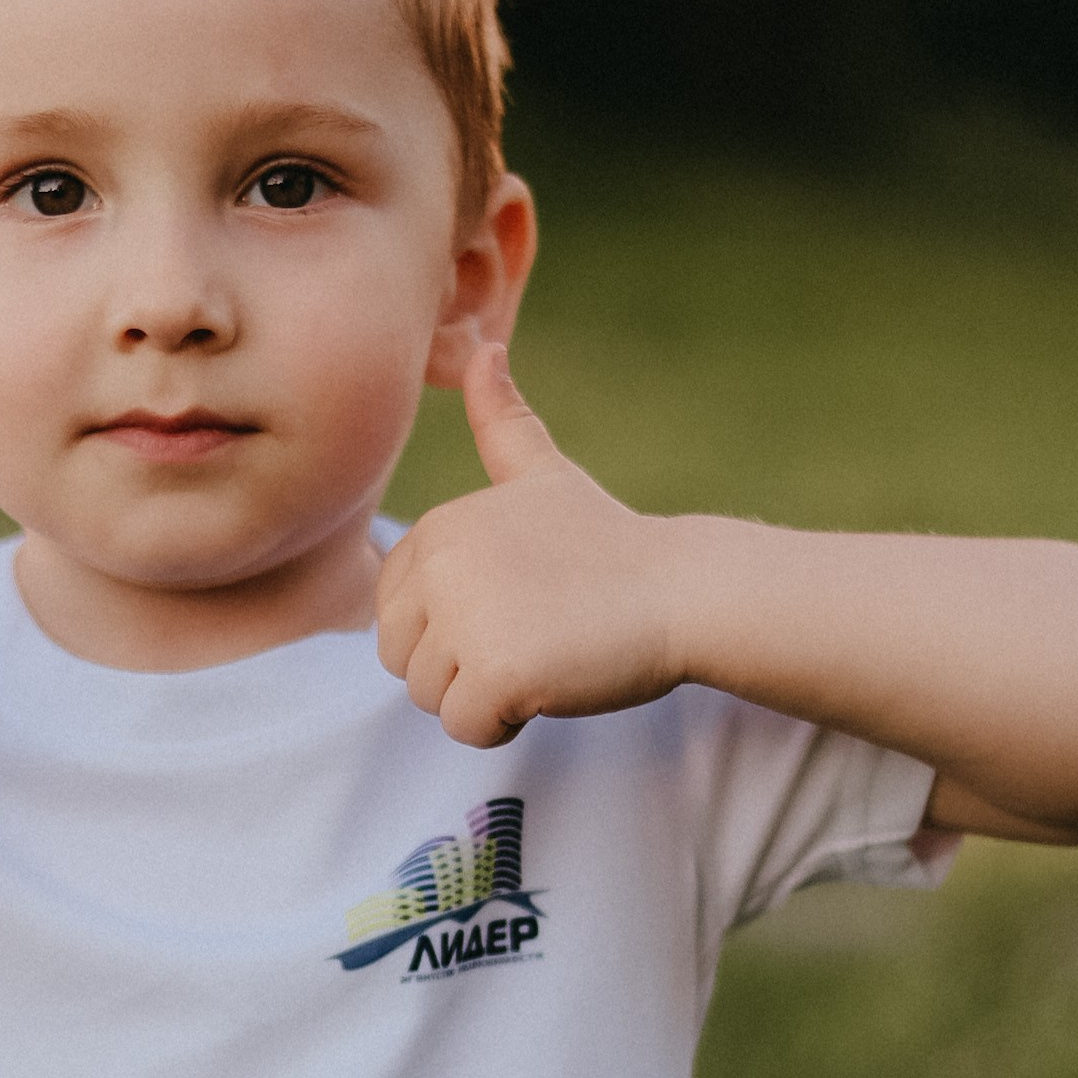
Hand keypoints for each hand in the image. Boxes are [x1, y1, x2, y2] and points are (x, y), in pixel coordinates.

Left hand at [375, 341, 675, 746]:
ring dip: (485, 695)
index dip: (452, 626)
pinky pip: (466, 727)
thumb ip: (503, 424)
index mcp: (438, 526)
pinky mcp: (494, 670)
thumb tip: (483, 349)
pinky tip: (551, 683)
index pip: (394, 614)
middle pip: (402, 659)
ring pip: (430, 697)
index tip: (518, 605)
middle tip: (531, 636)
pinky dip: (504, 724)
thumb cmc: (613, 546)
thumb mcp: (544, 475)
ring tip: (545, 654)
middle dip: (460, 666)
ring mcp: (464, 617)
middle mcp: (440, 565)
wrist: (683, 589)